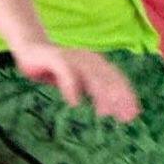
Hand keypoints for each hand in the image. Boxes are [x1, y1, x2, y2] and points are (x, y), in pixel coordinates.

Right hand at [12, 43, 141, 121]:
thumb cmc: (57, 69)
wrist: (31, 47)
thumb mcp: (78, 82)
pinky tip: (74, 102)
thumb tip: (106, 112)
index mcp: (97, 64)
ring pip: (91, 75)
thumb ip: (92, 93)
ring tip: (106, 112)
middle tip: (124, 116)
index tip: (133, 115)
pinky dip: (71, 87)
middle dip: (119, 98)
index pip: (117, 79)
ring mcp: (73, 56)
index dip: (126, 96)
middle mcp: (88, 59)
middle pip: (108, 78)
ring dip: (101, 93)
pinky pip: (66, 72)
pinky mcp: (56, 57)